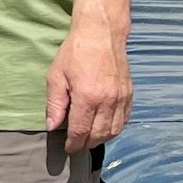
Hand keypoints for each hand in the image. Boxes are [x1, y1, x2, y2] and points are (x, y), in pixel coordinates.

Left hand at [45, 25, 131, 151]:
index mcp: (87, 97)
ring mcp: (121, 98)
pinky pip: (125, 119)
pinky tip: (105, 128)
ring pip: (114, 130)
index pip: (81, 131)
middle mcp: (108, 101)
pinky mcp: (129, 94)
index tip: (68, 148)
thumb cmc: (74, 52)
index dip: (74, 143)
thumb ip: (55, 104)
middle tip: (77, 146)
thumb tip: (52, 126)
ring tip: (89, 139)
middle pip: (99, 134)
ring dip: (102, 139)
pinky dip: (115, 128)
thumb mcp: (56, 76)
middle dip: (87, 144)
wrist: (101, 34)